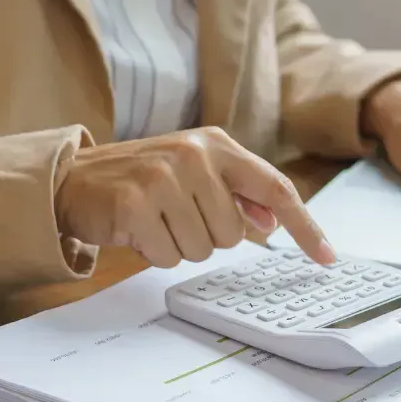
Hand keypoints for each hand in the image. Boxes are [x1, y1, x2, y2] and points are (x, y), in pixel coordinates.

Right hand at [54, 127, 335, 266]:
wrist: (73, 179)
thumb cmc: (141, 180)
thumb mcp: (193, 174)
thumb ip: (236, 193)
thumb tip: (272, 220)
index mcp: (216, 144)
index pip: (275, 188)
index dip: (305, 226)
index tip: (328, 257)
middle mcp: (194, 155)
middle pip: (235, 233)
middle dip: (207, 236)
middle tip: (175, 216)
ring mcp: (164, 177)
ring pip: (204, 248)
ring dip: (179, 245)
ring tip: (155, 220)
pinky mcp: (136, 204)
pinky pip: (169, 256)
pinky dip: (154, 252)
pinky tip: (137, 229)